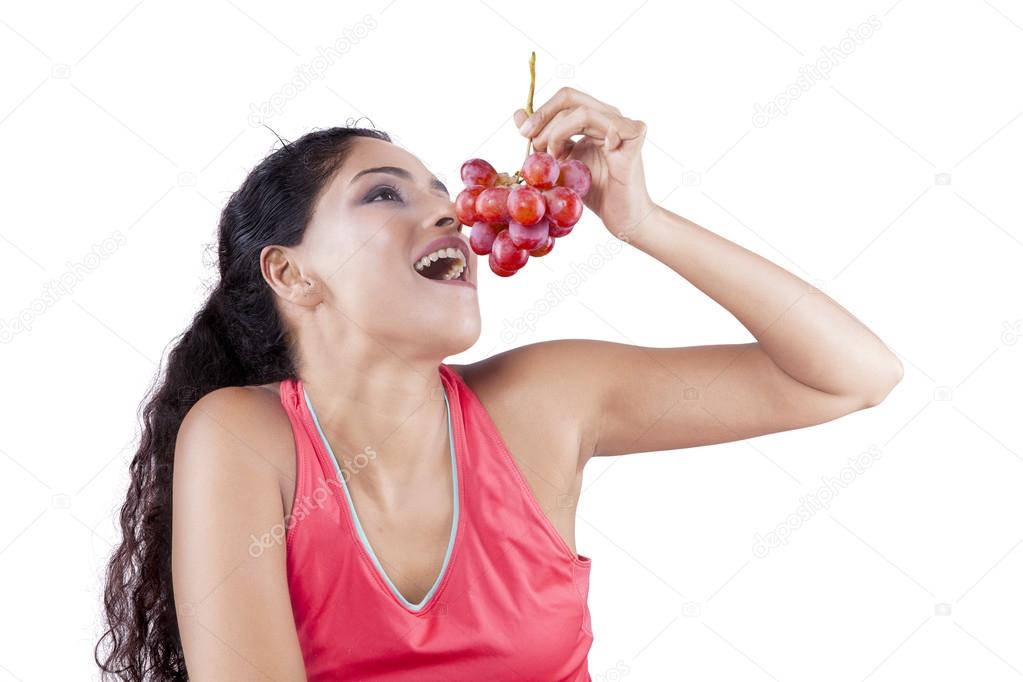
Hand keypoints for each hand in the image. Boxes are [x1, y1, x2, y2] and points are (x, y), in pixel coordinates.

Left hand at [513, 87, 653, 239]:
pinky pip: (608, 126)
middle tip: (534, 148)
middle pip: (569, 98)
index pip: (564, 98)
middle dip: (543, 120)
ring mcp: (623, 124)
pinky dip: (586, 140)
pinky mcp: (634, 137)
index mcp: (594, 118)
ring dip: (558, 134)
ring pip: (582, 112)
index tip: (523, 134)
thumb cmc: (596, 192)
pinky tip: (577, 161)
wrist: (622, 216)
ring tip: (554, 160)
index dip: (540, 112)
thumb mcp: (560, 162)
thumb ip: (542, 138)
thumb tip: (518, 114)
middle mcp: (609, 116)